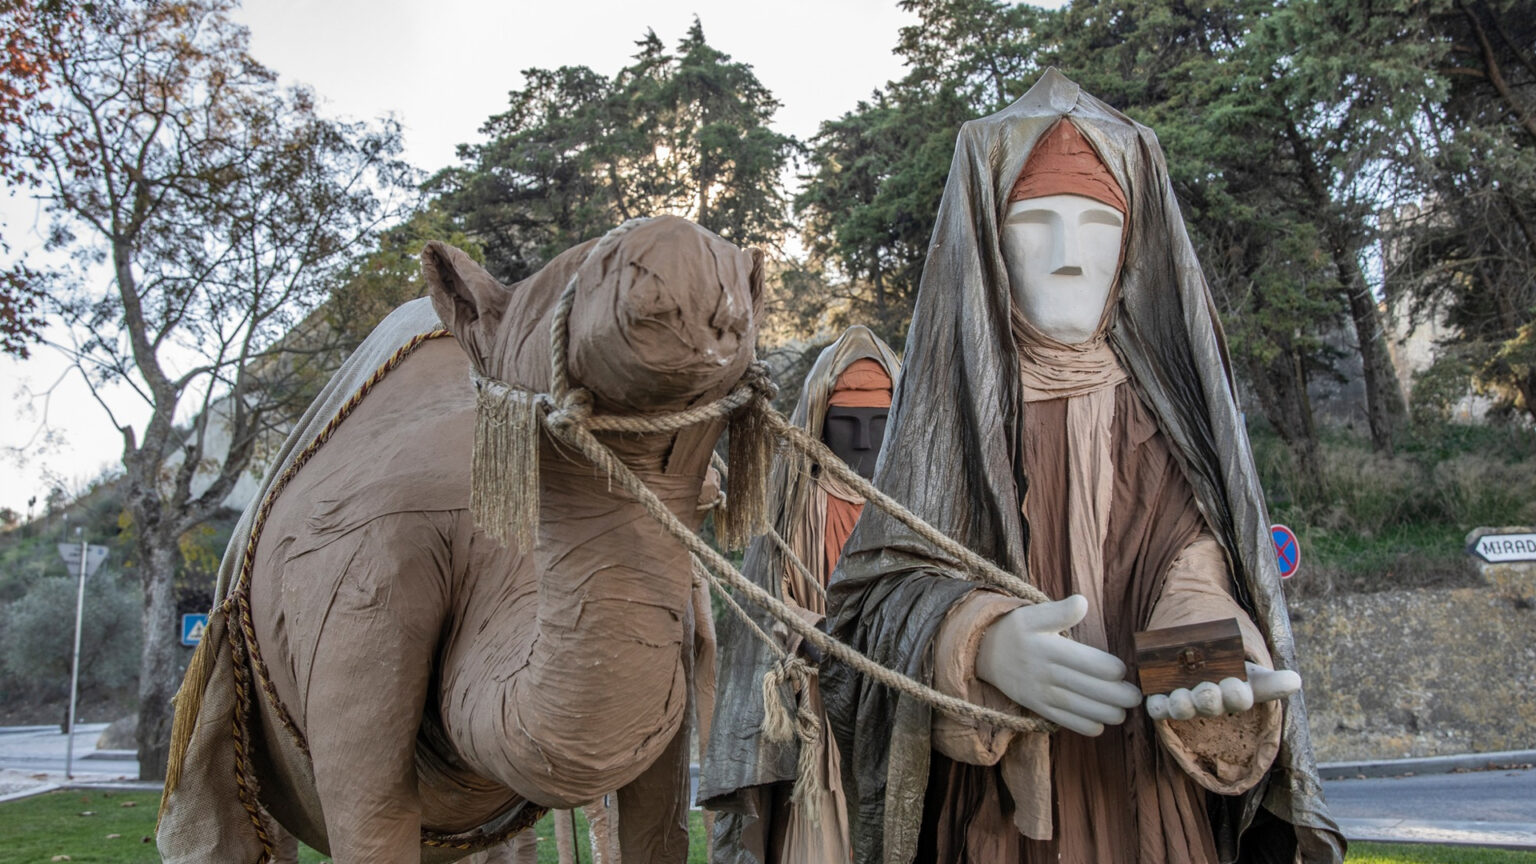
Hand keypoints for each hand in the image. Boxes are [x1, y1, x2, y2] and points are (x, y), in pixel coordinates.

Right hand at [975, 595, 1142, 735]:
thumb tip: (1082, 601)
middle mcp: (1043, 672)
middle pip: (1082, 686)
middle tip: (1135, 698)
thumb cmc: (1017, 629)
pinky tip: (1100, 726)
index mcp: (1047, 647)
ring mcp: (1038, 692)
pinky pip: (1060, 719)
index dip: (1104, 668)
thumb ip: (1059, 611)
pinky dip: (1080, 725)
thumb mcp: (1033, 614)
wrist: (983, 652)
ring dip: (1101, 712)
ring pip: (1074, 705)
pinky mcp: (1035, 706)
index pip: (1081, 660)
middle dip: (1112, 695)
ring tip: (1123, 714)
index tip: (1123, 671)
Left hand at [1144, 661, 1300, 720]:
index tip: (1236, 687)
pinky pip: (1157, 709)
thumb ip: (1272, 679)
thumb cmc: (1231, 669)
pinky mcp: (1162, 702)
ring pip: (1182, 708)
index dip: (1238, 695)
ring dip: (1182, 703)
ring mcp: (1186, 703)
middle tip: (1207, 690)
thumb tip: (1296, 682)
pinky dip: (1155, 705)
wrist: (1198, 659)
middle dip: (1208, 698)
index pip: (1240, 698)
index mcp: (1236, 693)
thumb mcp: (1252, 671)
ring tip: (1181, 695)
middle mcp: (1211, 703)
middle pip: (1210, 704)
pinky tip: (1154, 698)